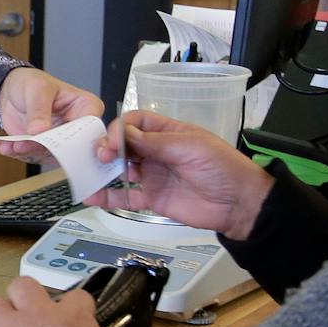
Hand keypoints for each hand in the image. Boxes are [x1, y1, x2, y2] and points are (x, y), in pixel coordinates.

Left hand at [0, 68, 105, 161]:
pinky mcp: (37, 147)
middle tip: (22, 145)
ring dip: (23, 152)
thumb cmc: (31, 82)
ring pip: (44, 154)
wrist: (9, 90)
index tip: (55, 142)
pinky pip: (24, 154)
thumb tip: (40, 131)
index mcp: (84, 107)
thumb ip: (40, 109)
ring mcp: (55, 140)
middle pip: (66, 146)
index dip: (77, 139)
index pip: (88, 128)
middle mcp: (73, 128)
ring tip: (6, 146)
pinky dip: (8, 151)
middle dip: (41, 148)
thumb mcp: (37, 88)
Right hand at [85, 110, 274, 238]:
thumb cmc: (222, 167)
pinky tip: (92, 195)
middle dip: (106, 147)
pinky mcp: (152, 197)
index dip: (120, 128)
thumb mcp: (191, 147)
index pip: (135, 123)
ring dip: (102, 170)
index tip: (112, 139)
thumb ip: (156, 143)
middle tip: (98, 156)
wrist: (239, 204)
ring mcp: (152, 174)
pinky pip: (125, 196)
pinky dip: (108, 196)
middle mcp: (156, 152)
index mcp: (167, 133)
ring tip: (88, 173)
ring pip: (120, 169)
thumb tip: (125, 135)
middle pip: (122, 144)